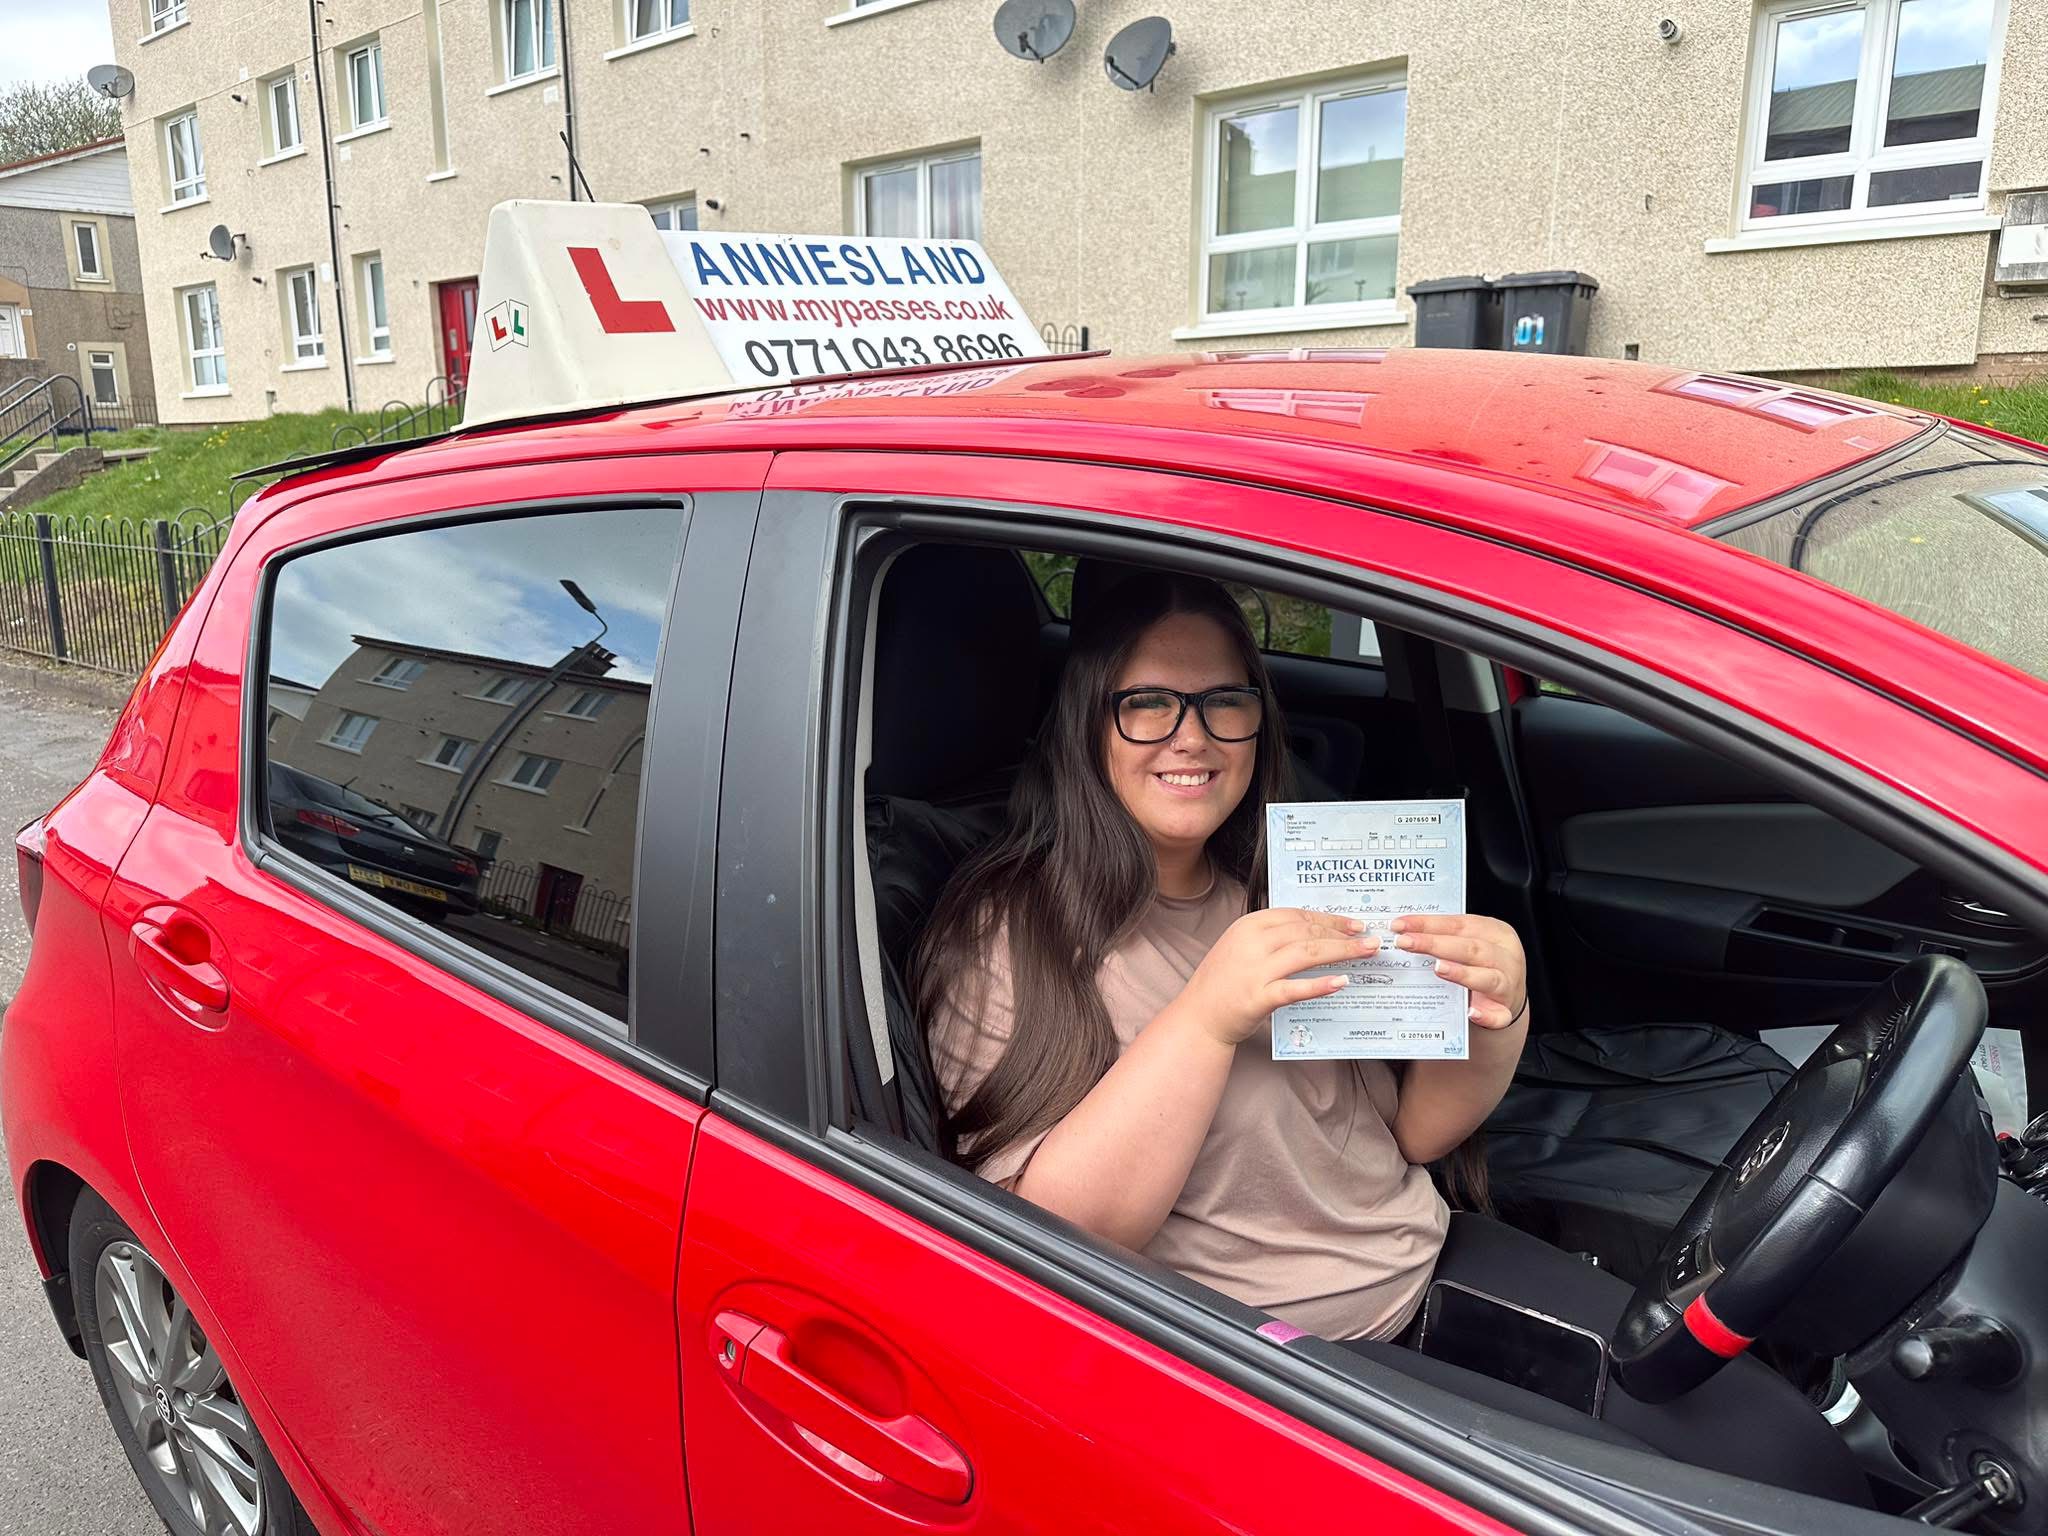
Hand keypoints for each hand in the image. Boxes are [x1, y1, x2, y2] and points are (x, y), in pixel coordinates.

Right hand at [1176, 908, 1378, 1046]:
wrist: (1199, 1016)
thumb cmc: (1224, 982)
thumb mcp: (1243, 947)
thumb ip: (1273, 937)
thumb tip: (1315, 933)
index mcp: (1250, 925)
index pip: (1298, 916)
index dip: (1330, 919)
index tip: (1354, 924)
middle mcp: (1253, 943)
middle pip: (1307, 932)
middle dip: (1343, 934)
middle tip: (1370, 939)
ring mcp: (1255, 970)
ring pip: (1306, 954)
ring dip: (1341, 951)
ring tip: (1365, 953)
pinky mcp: (1258, 997)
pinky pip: (1295, 988)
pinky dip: (1320, 984)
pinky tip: (1341, 982)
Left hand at [1390, 914, 1527, 1029]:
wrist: (1508, 997)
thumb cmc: (1482, 964)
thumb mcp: (1470, 943)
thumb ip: (1445, 938)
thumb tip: (1404, 933)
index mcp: (1495, 932)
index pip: (1458, 924)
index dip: (1428, 924)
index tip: (1399, 925)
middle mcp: (1505, 957)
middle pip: (1470, 948)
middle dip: (1435, 944)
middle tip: (1405, 943)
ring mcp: (1508, 985)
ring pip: (1487, 978)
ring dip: (1462, 973)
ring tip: (1438, 969)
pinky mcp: (1505, 1012)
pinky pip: (1498, 1015)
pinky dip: (1485, 1015)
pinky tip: (1471, 1013)